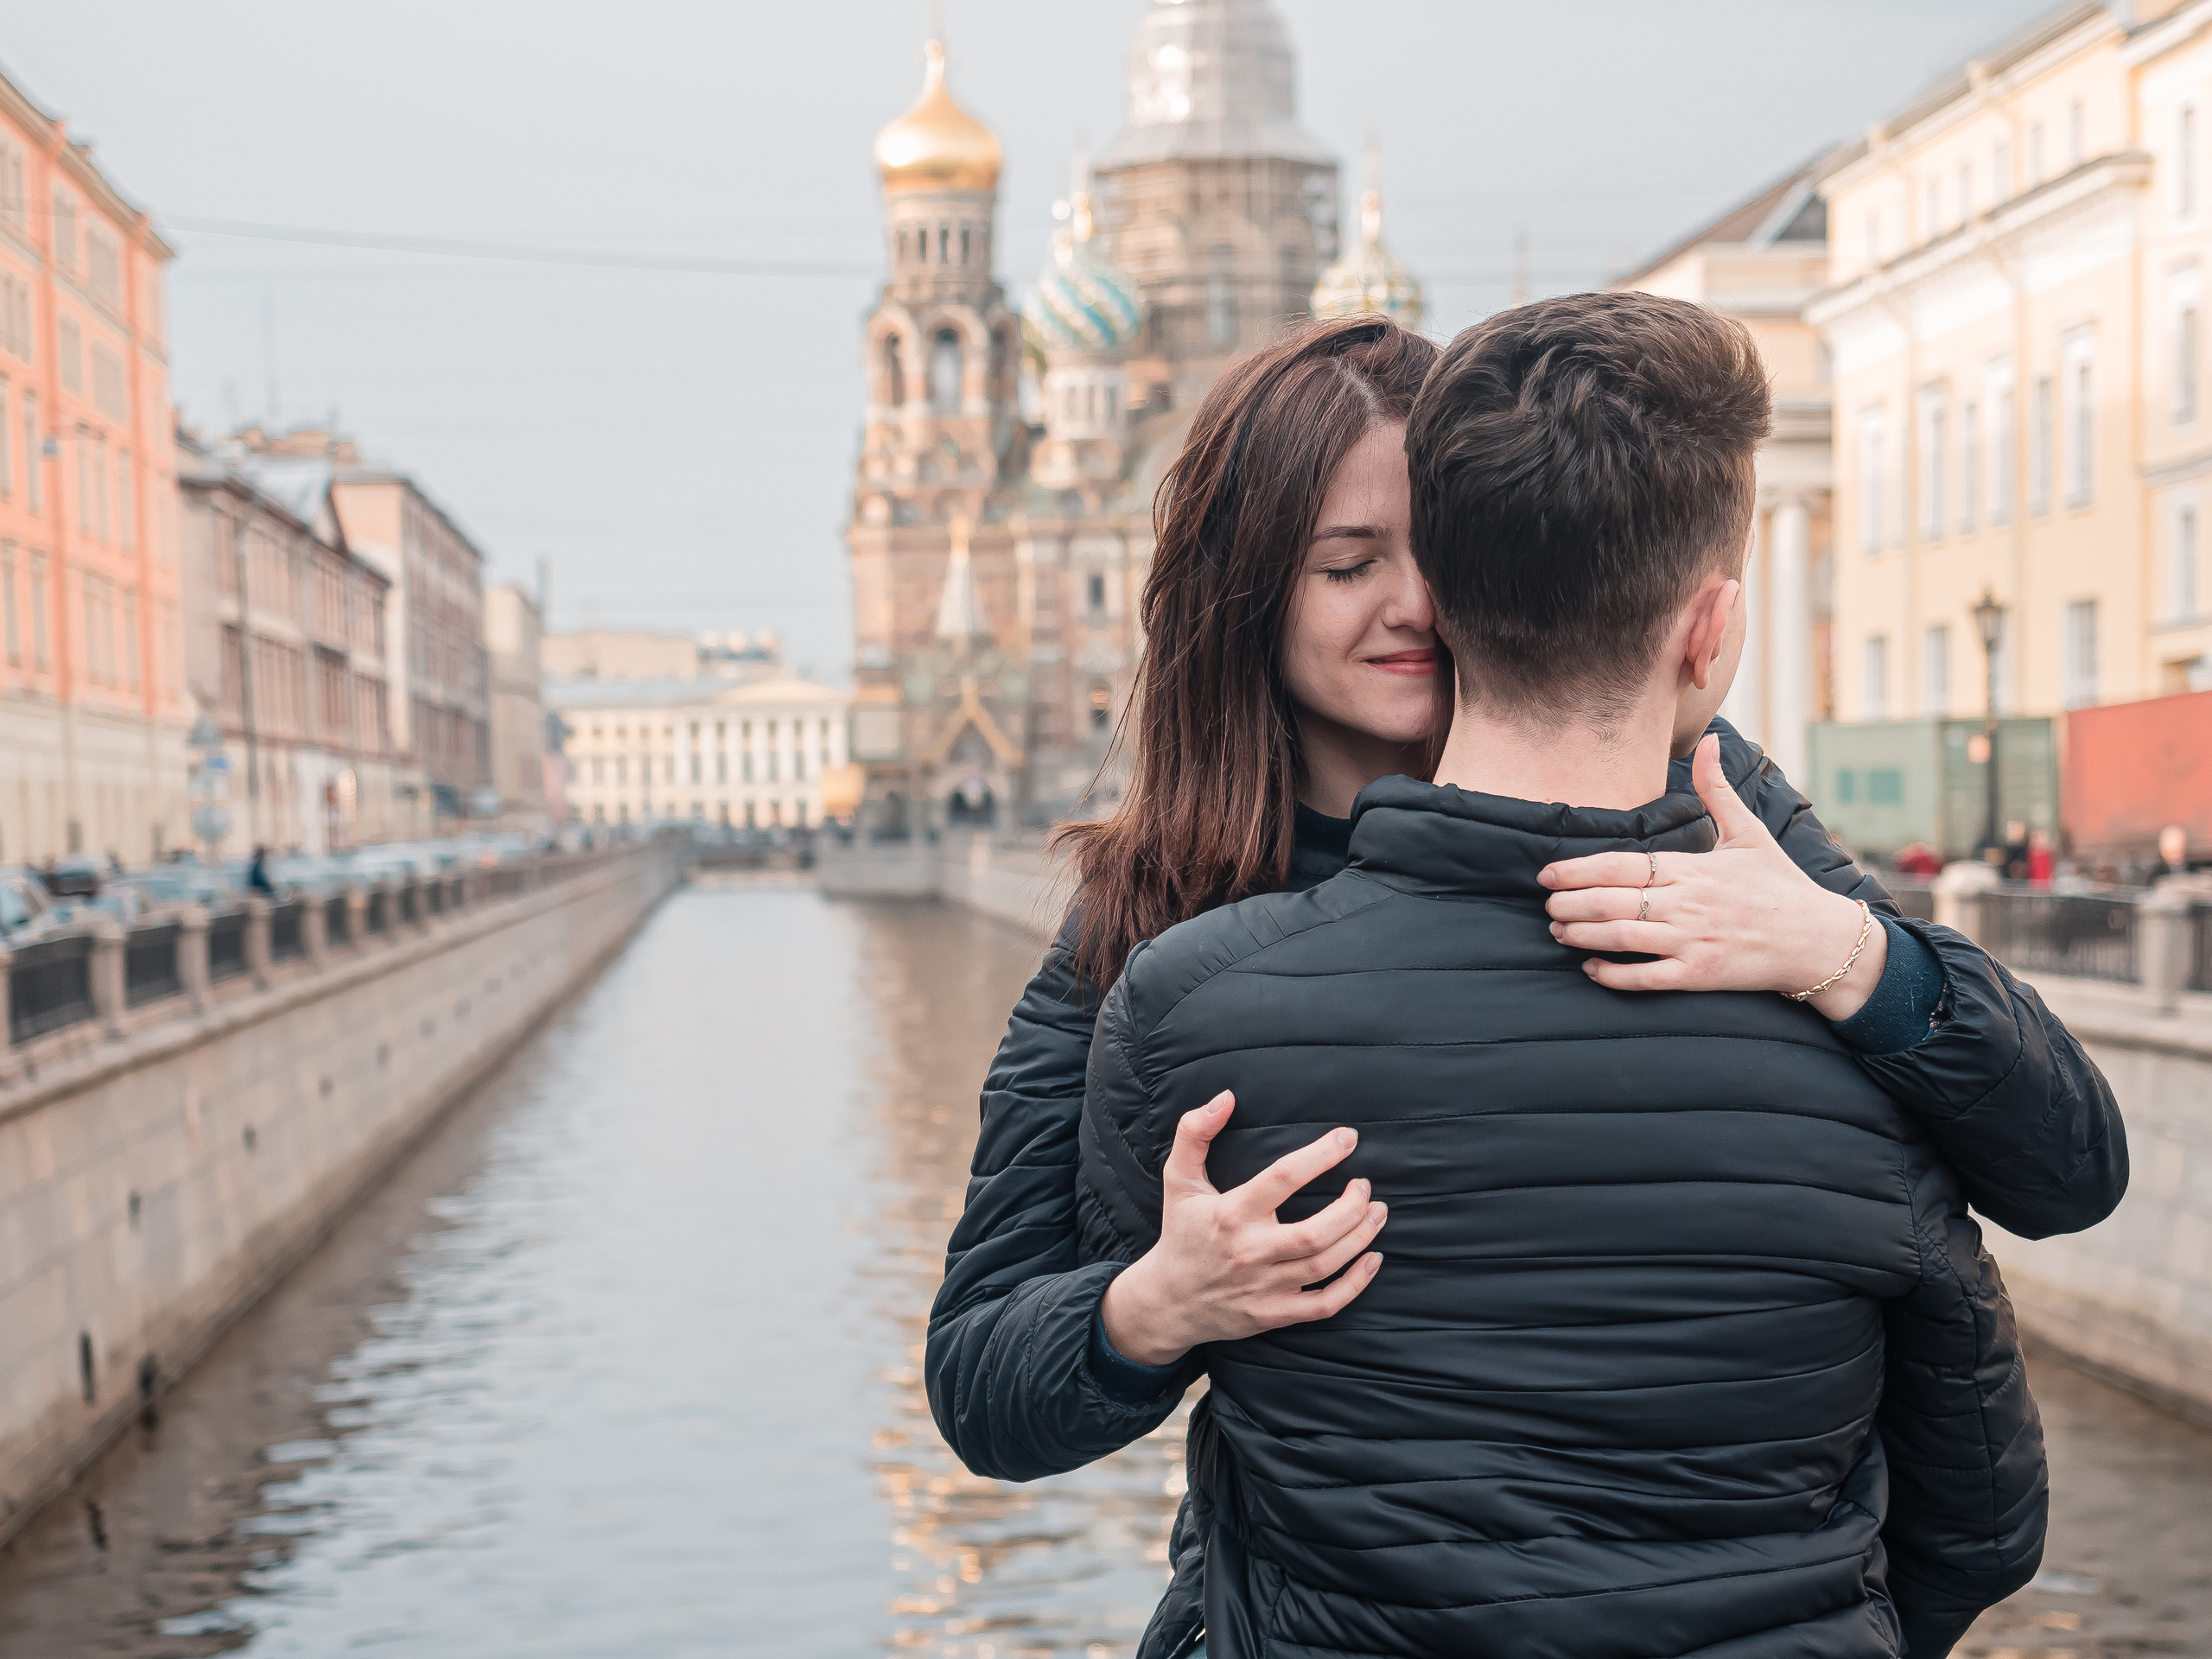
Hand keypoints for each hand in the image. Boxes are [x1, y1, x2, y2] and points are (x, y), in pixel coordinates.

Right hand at [1099, 1091, 1386, 1367]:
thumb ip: (1194, 1133)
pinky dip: (1355, 1285)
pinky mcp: (1274, 1314)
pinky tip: (1372, 1261)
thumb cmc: (1181, 1233)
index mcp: (1230, 1214)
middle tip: (1365, 1185)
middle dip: (1352, 1206)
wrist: (1168, 1301)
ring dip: (1360, 1237)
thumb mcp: (1178, 1179)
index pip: (1284, 1178)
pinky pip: (1324, 1305)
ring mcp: (1264, 1287)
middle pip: (1315, 1231)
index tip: (1348, 1138)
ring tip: (1377, 1212)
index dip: (1321, 1155)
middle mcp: (1250, 1252)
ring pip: (1325, 1264)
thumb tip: (1226, 1097)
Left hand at [1538, 733, 1888, 1020]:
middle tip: (1546, 903)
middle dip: (1571, 902)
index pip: (1622, 865)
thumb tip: (1708, 740)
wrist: (1819, 940)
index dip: (1579, 869)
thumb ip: (1716, 790)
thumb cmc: (1779, 885)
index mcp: (1693, 868)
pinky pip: (1647, 977)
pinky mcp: (1702, 975)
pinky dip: (1614, 974)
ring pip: (1622, 937)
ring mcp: (1694, 941)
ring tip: (1558, 930)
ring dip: (1583, 934)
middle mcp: (1688, 903)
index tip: (1548, 872)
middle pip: (1613, 901)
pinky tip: (1591, 969)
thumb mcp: (1749, 833)